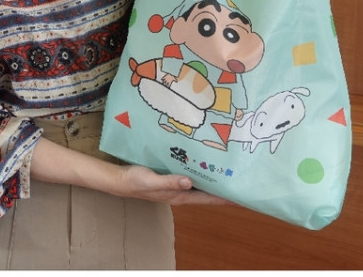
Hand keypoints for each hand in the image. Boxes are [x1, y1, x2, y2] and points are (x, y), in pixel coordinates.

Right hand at [113, 164, 231, 205]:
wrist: (121, 180)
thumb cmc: (136, 182)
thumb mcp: (152, 181)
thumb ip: (170, 181)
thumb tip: (189, 182)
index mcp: (180, 195)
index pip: (207, 199)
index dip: (224, 198)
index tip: (242, 195)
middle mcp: (181, 192)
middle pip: (207, 193)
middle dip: (223, 188)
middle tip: (240, 179)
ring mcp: (177, 185)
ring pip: (200, 184)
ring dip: (212, 179)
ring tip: (228, 170)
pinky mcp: (171, 177)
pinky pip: (190, 176)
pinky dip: (199, 171)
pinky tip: (203, 163)